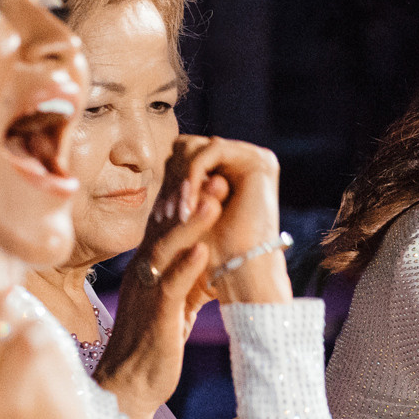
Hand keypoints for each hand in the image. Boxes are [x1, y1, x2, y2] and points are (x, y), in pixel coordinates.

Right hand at [95, 168, 219, 418]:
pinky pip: (170, 288)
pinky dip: (186, 268)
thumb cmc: (152, 347)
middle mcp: (144, 276)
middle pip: (166, 229)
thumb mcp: (172, 304)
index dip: (188, 201)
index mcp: (148, 271)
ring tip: (214, 200)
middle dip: (191, 201)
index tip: (211, 177)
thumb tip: (206, 255)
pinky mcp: (156, 318)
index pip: (167, 227)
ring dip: (191, 224)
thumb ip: (185, 279)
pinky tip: (204, 250)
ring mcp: (148, 294)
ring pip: (166, 251)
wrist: (131, 388)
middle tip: (216, 175)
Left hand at [153, 136, 291, 303]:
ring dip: (179, 181)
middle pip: (186, 146)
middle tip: (166, 215)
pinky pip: (210, 152)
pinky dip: (192, 176)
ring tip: (177, 214)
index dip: (168, 181)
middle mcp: (243, 160)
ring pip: (194, 147)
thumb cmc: (212, 252)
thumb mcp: (188, 215)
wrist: (240, 272)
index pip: (184, 155)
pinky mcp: (258, 161)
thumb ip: (180, 187)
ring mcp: (253, 158)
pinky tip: (188, 205)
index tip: (160, 215)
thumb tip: (166, 156)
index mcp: (229, 170)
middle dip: (171, 180)